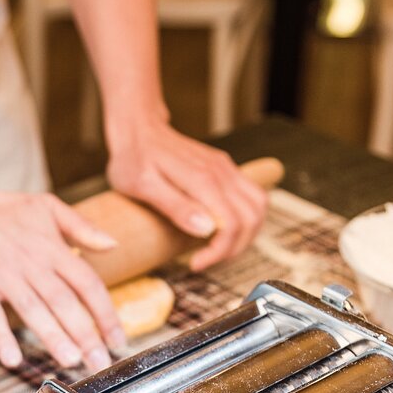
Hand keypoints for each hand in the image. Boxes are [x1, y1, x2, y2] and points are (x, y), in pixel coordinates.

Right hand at [0, 186, 125, 371]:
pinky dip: (1, 336)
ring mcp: (4, 275)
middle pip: (64, 302)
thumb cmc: (3, 209)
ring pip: (33, 310)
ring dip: (52, 336)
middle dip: (85, 333)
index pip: (87, 283)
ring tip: (70, 360)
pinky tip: (12, 358)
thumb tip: (113, 244)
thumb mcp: (47, 207)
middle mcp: (32, 264)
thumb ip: (82, 227)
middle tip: (99, 361)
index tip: (117, 338)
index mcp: (52, 248)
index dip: (105, 312)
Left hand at [107, 116, 267, 270]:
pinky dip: (246, 217)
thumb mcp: (142, 186)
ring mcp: (225, 168)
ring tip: (218, 248)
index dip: (219, 251)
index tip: (196, 263)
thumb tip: (207, 229)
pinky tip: (223, 228)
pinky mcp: (224, 168)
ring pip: (258, 206)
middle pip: (252, 218)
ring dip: (246, 233)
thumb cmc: (133, 158)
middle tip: (207, 259)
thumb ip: (175, 206)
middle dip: (234, 248)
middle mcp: (221, 172)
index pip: (232, 224)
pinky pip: (251, 195)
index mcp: (203, 179)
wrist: (137, 129)